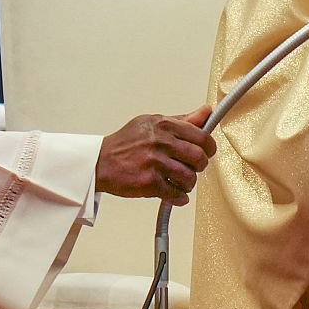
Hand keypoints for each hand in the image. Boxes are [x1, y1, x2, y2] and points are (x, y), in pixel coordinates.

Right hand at [96, 106, 216, 205]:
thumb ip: (182, 120)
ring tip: (182, 182)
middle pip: (198, 157)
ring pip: (189, 177)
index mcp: (163, 124)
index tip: (208, 151)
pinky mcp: (149, 182)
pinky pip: (175, 193)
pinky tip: (176, 194)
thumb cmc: (126, 143)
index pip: (200, 135)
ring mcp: (154, 162)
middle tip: (195, 168)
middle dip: (200, 166)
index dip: (209, 146)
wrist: (100, 161)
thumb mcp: (153, 123)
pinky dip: (179, 197)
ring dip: (189, 183)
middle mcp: (160, 141)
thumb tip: (206, 112)